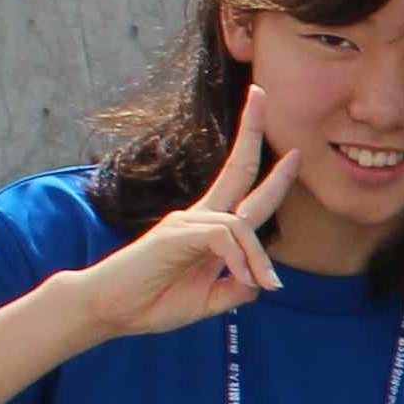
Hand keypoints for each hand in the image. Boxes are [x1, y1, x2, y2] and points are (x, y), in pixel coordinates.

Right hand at [74, 86, 299, 333]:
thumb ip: (239, 287)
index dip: (271, 174)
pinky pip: (223, 235)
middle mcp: (198, 217)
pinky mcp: (175, 233)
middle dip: (253, 131)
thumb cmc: (152, 303)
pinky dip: (240, 258)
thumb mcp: (211, 299)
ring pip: (242, 224)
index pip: (241, 190)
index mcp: (207, 229)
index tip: (294, 153)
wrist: (108, 310)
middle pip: (237, 168)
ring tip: (265, 285)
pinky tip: (242, 277)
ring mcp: (185, 221)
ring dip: (259, 258)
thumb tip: (262, 279)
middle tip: (262, 93)